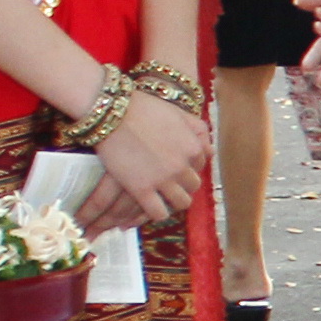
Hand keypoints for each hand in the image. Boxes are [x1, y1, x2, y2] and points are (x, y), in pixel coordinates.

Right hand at [73, 77, 207, 235]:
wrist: (110, 112)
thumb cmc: (142, 108)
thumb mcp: (178, 112)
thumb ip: (198, 130)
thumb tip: (209, 150)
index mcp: (193, 147)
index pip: (200, 165)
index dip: (187, 165)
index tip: (174, 164)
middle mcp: (182, 166)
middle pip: (193, 186)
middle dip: (183, 184)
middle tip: (168, 181)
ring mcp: (163, 180)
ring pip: (181, 203)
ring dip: (174, 200)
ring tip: (162, 196)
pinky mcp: (141, 190)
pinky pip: (158, 213)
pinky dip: (157, 212)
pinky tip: (149, 204)